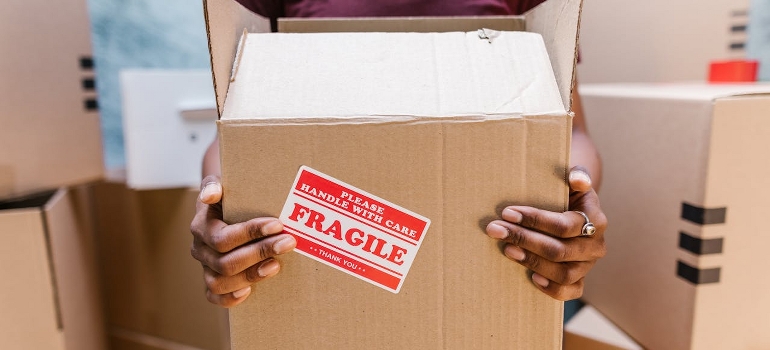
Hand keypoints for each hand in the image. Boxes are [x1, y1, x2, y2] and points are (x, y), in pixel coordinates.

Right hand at [190, 175, 296, 306]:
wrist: (224, 205)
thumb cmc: (228, 194)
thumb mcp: (221, 183)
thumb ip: (214, 185)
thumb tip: (210, 195)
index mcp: (201, 227)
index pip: (223, 238)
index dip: (250, 233)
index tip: (277, 224)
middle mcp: (200, 249)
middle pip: (225, 262)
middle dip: (260, 252)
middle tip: (288, 242)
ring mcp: (206, 267)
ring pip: (220, 282)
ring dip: (250, 275)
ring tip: (276, 265)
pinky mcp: (213, 280)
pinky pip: (214, 296)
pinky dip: (230, 298)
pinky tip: (249, 291)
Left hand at [485, 166, 606, 299]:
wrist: (574, 211)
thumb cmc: (567, 194)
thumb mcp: (572, 180)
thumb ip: (575, 175)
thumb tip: (577, 179)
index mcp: (596, 220)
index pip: (564, 225)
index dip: (535, 220)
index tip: (507, 212)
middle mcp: (596, 246)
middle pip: (559, 250)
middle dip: (524, 239)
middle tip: (497, 231)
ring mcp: (588, 265)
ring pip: (563, 273)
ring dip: (532, 262)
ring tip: (508, 249)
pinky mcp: (581, 280)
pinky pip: (570, 291)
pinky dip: (552, 289)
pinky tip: (531, 278)